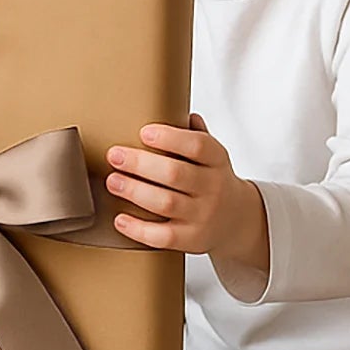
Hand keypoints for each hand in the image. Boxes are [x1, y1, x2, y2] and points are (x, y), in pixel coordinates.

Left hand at [108, 115, 267, 271]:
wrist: (237, 220)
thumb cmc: (213, 179)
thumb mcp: (212, 155)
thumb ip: (195, 133)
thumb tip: (177, 108)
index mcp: (217, 161)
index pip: (198, 146)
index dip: (170, 138)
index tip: (144, 132)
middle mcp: (212, 188)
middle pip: (175, 174)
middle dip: (140, 164)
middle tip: (114, 155)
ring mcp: (203, 216)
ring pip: (166, 203)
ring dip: (134, 191)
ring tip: (112, 181)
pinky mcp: (192, 240)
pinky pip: (163, 237)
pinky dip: (138, 229)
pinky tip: (120, 218)